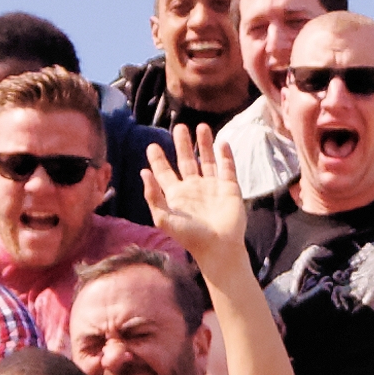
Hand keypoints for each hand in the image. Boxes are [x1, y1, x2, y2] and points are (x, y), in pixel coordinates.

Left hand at [147, 123, 246, 264]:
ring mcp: (212, 187)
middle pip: (186, 161)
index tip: (152, 146)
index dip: (158, 160)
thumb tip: (143, 173)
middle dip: (182, 144)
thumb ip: (153, 196)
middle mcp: (194, 188)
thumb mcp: (164, 218)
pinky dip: (225, 155)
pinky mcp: (229, 188)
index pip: (164, 173)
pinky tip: (222, 142)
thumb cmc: (190, 237)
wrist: (218, 248)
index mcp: (176, 195)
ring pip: (207, 160)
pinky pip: (227, 167)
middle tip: (179, 127)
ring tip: (201, 127)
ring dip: (204, 144)